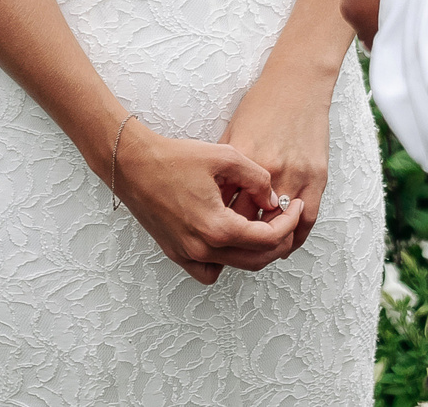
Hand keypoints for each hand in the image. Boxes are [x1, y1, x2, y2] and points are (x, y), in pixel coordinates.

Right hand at [103, 122, 298, 285]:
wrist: (133, 164)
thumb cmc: (175, 158)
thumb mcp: (226, 157)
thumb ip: (257, 179)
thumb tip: (273, 198)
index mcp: (217, 227)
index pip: (267, 239)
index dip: (289, 223)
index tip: (294, 206)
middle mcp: (202, 249)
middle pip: (256, 259)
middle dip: (278, 239)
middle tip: (286, 217)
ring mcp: (187, 254)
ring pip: (235, 266)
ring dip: (255, 250)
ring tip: (261, 224)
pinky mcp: (175, 252)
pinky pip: (208, 271)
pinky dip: (225, 260)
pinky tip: (229, 237)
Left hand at [221, 72, 335, 260]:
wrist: (297, 84)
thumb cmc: (262, 105)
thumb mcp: (232, 134)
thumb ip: (225, 169)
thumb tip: (213, 201)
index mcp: (243, 160)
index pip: (225, 207)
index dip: (218, 226)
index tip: (213, 235)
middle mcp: (271, 171)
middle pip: (251, 223)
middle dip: (240, 240)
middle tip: (233, 249)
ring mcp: (297, 175)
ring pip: (281, 227)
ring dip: (268, 243)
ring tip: (258, 250)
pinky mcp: (317, 177)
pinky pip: (307, 219)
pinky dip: (295, 236)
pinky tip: (284, 242)